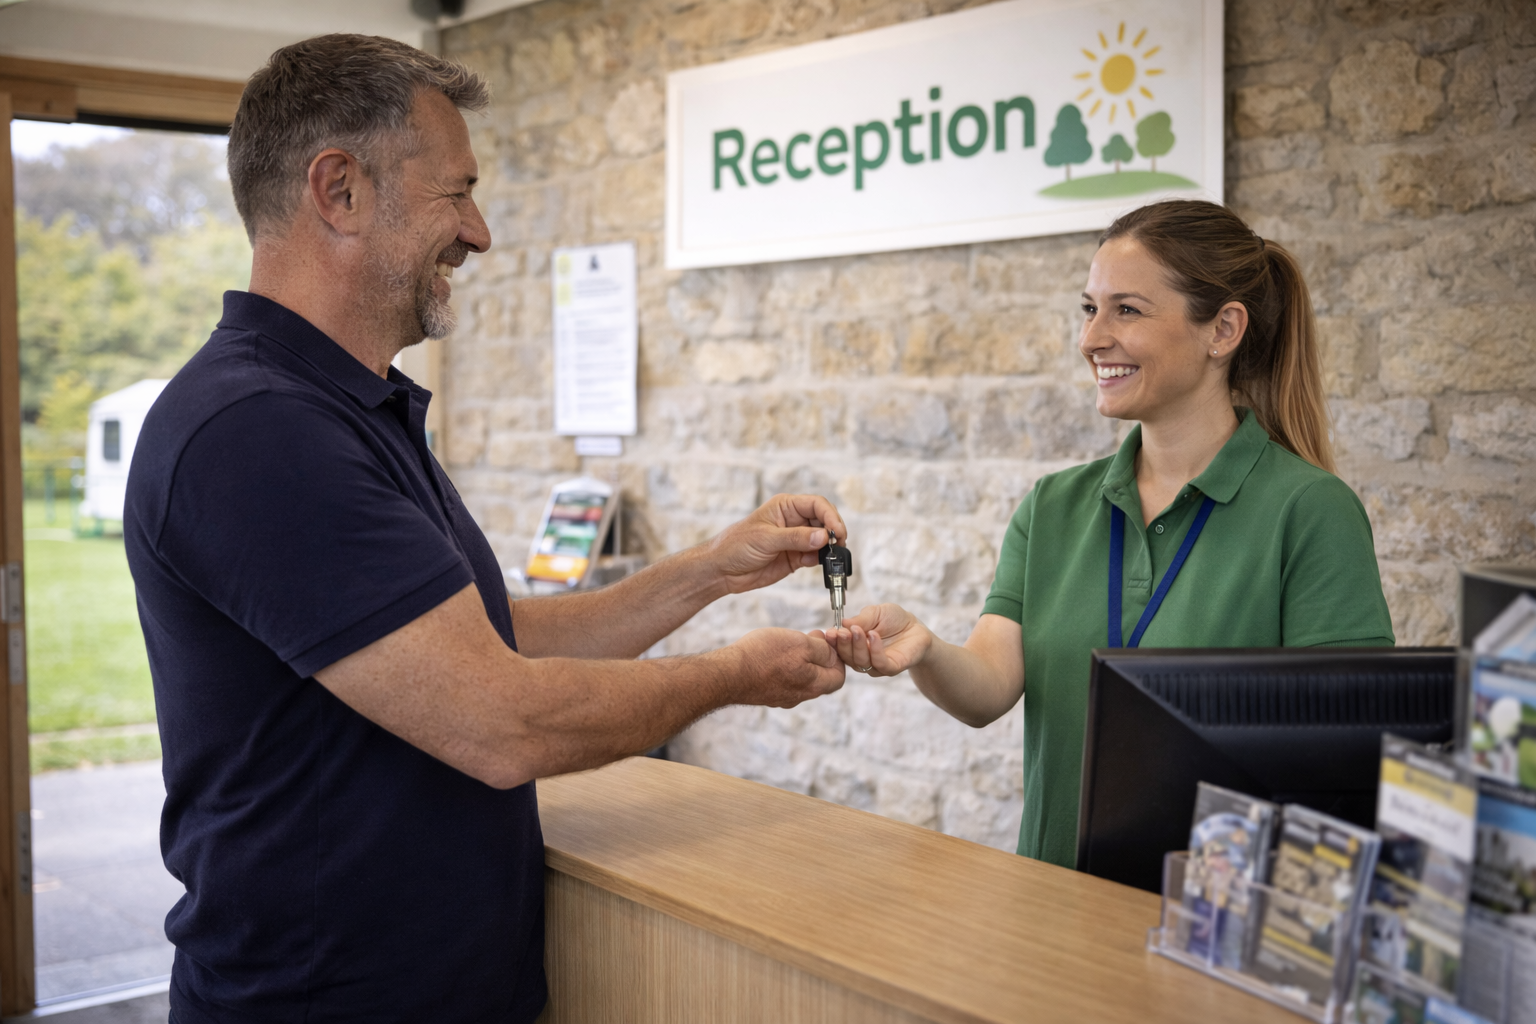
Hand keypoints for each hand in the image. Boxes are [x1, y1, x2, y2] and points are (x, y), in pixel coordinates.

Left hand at [703, 493, 847, 594]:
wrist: (722, 570)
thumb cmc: (736, 545)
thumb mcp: (766, 539)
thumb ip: (795, 538)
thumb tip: (823, 536)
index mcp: (786, 507)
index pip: (817, 504)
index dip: (830, 516)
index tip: (837, 531)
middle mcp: (794, 521)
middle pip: (824, 521)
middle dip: (834, 532)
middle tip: (839, 545)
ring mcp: (796, 540)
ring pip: (823, 540)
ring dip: (830, 548)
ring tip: (831, 556)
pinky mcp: (796, 558)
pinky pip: (815, 557)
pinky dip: (820, 560)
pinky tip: (815, 564)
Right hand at [730, 628, 845, 707]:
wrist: (728, 674)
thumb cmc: (764, 657)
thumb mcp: (801, 644)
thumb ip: (822, 650)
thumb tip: (832, 655)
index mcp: (814, 685)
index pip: (839, 677)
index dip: (838, 657)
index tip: (827, 641)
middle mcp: (800, 696)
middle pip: (820, 677)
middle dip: (819, 655)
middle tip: (808, 636)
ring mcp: (782, 697)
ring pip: (801, 677)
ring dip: (801, 659)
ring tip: (789, 642)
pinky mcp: (767, 694)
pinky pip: (784, 679)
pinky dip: (785, 665)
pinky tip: (773, 653)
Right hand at [829, 604, 932, 676]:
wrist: (916, 627)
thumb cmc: (893, 620)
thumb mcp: (875, 613)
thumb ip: (860, 619)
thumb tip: (842, 623)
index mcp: (854, 645)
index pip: (839, 647)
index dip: (833, 641)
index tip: (830, 632)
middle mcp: (862, 658)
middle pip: (847, 657)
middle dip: (843, 644)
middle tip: (843, 632)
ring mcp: (875, 665)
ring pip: (860, 662)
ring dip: (858, 646)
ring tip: (859, 631)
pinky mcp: (891, 668)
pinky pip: (879, 664)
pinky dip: (874, 650)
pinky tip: (873, 636)